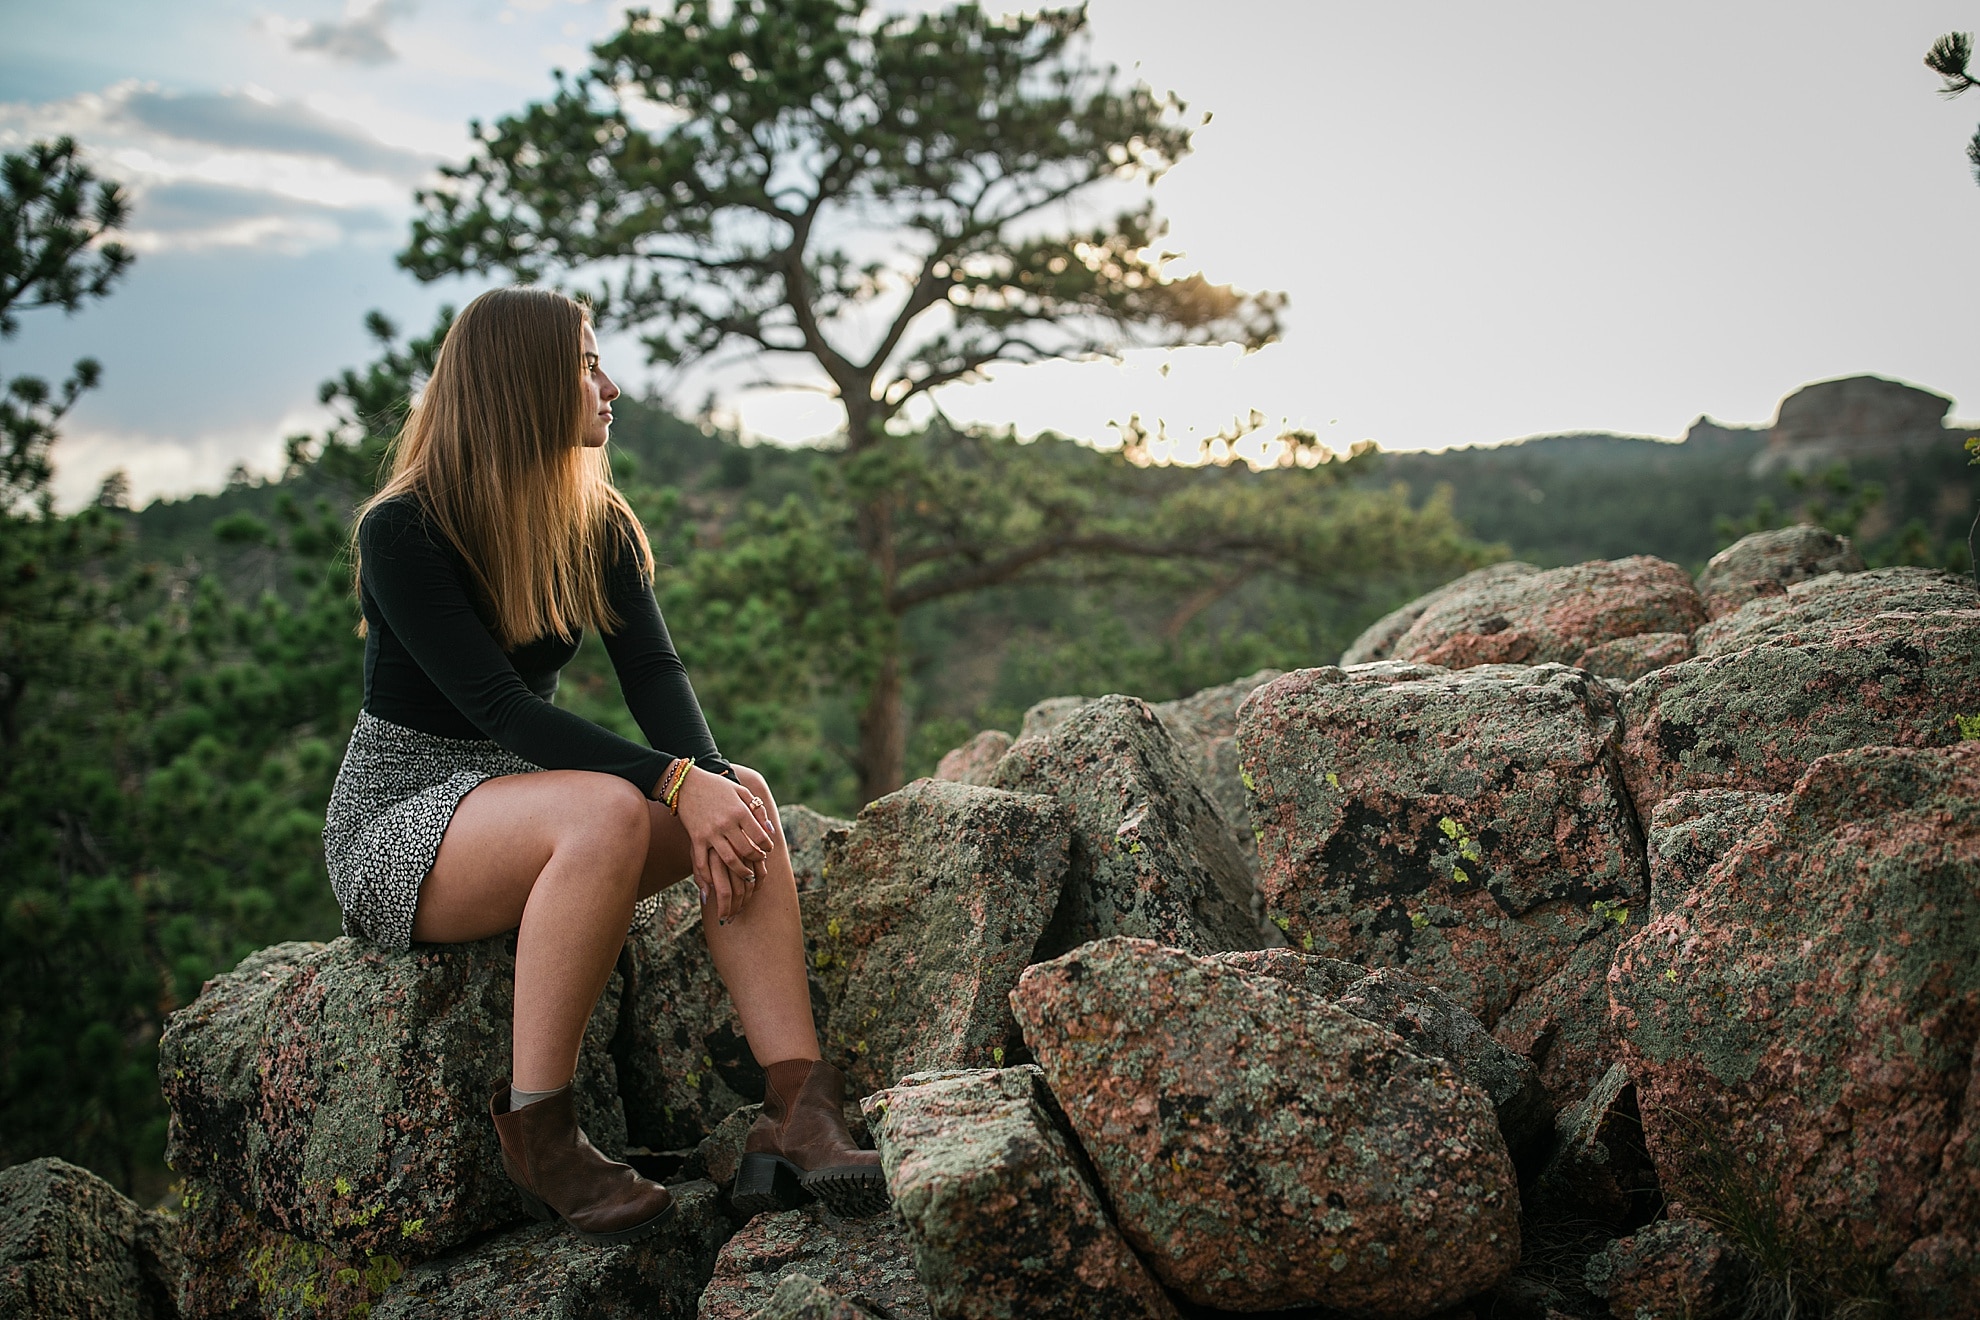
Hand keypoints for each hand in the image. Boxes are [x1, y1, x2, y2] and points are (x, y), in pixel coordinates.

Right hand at [674, 766, 775, 923]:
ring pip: (730, 860)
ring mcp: (710, 833)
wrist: (686, 784)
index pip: (760, 836)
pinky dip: (710, 876)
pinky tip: (716, 882)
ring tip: (747, 874)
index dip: (767, 846)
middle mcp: (726, 824)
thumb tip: (771, 831)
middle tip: (759, 862)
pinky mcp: (696, 838)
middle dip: (756, 860)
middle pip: (747, 851)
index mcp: (739, 811)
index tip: (768, 849)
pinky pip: (703, 862)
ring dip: (741, 871)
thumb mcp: (741, 792)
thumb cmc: (717, 786)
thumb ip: (757, 810)